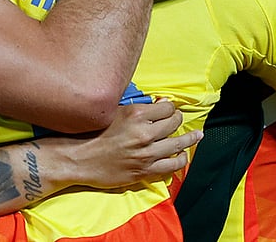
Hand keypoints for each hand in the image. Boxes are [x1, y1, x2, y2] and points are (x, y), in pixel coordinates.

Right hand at [64, 99, 200, 187]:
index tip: (168, 108)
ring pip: (178, 145)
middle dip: (178, 120)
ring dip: (189, 139)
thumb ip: (137, 109)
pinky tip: (181, 156)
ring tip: (197, 136)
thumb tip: (158, 104)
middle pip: (175, 123)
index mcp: (136, 115)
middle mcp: (144, 133)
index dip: (170, 107)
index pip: (167, 107)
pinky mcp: (144, 171)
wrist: (78, 158)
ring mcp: (146, 154)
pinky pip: (171, 166)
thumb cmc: (93, 133)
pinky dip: (180, 160)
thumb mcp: (114, 112)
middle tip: (178, 120)